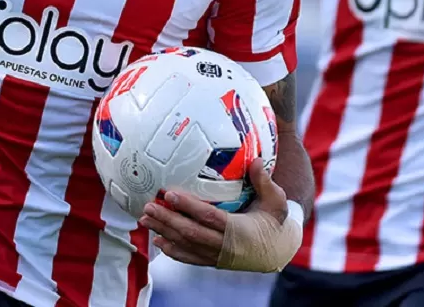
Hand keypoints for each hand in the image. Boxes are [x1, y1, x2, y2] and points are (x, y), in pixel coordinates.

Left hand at [139, 159, 289, 267]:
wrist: (277, 250)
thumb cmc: (275, 220)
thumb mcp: (276, 200)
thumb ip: (264, 181)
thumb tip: (254, 160)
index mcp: (239, 230)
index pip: (209, 217)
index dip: (188, 207)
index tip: (170, 194)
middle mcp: (225, 246)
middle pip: (190, 233)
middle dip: (167, 220)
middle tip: (149, 206)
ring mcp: (217, 256)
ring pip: (186, 245)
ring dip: (164, 232)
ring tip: (145, 218)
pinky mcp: (213, 261)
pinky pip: (189, 257)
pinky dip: (172, 250)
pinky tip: (158, 241)